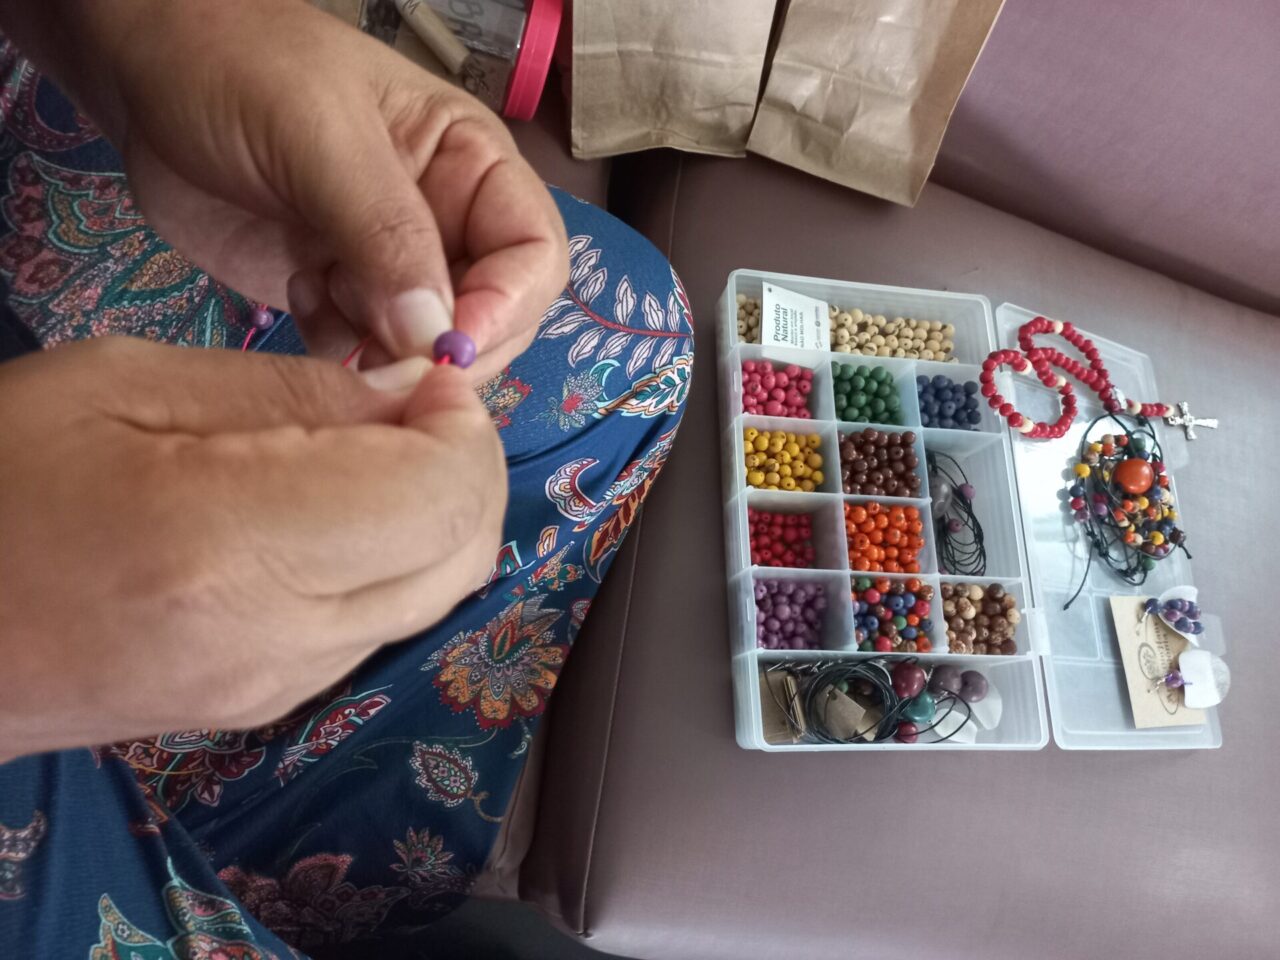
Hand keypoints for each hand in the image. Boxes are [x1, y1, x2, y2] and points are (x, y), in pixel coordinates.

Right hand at [0, 339, 505, 758]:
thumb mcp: (125, 382)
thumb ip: (292, 390)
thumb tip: (417, 389)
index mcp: (231, 545)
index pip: (439, 498)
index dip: (461, 428)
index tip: (425, 378)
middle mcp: (279, 638)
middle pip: (462, 553)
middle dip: (466, 465)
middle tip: (411, 404)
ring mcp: (279, 689)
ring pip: (438, 594)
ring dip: (438, 512)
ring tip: (374, 447)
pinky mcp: (269, 707)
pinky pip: (384, 623)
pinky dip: (398, 557)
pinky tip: (338, 508)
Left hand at [83, 0, 567, 379]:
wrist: (141, 70)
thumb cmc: (239, 69)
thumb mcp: (321, 134)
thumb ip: (384, 232)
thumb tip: (433, 336)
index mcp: (471, 165)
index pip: (534, 254)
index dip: (507, 308)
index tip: (447, 347)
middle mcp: (446, 222)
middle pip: (493, 317)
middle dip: (444, 347)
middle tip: (381, 360)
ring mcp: (390, 265)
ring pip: (428, 347)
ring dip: (385, 353)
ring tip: (323, 301)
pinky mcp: (338, 295)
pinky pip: (366, 354)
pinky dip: (339, 351)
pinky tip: (299, 295)